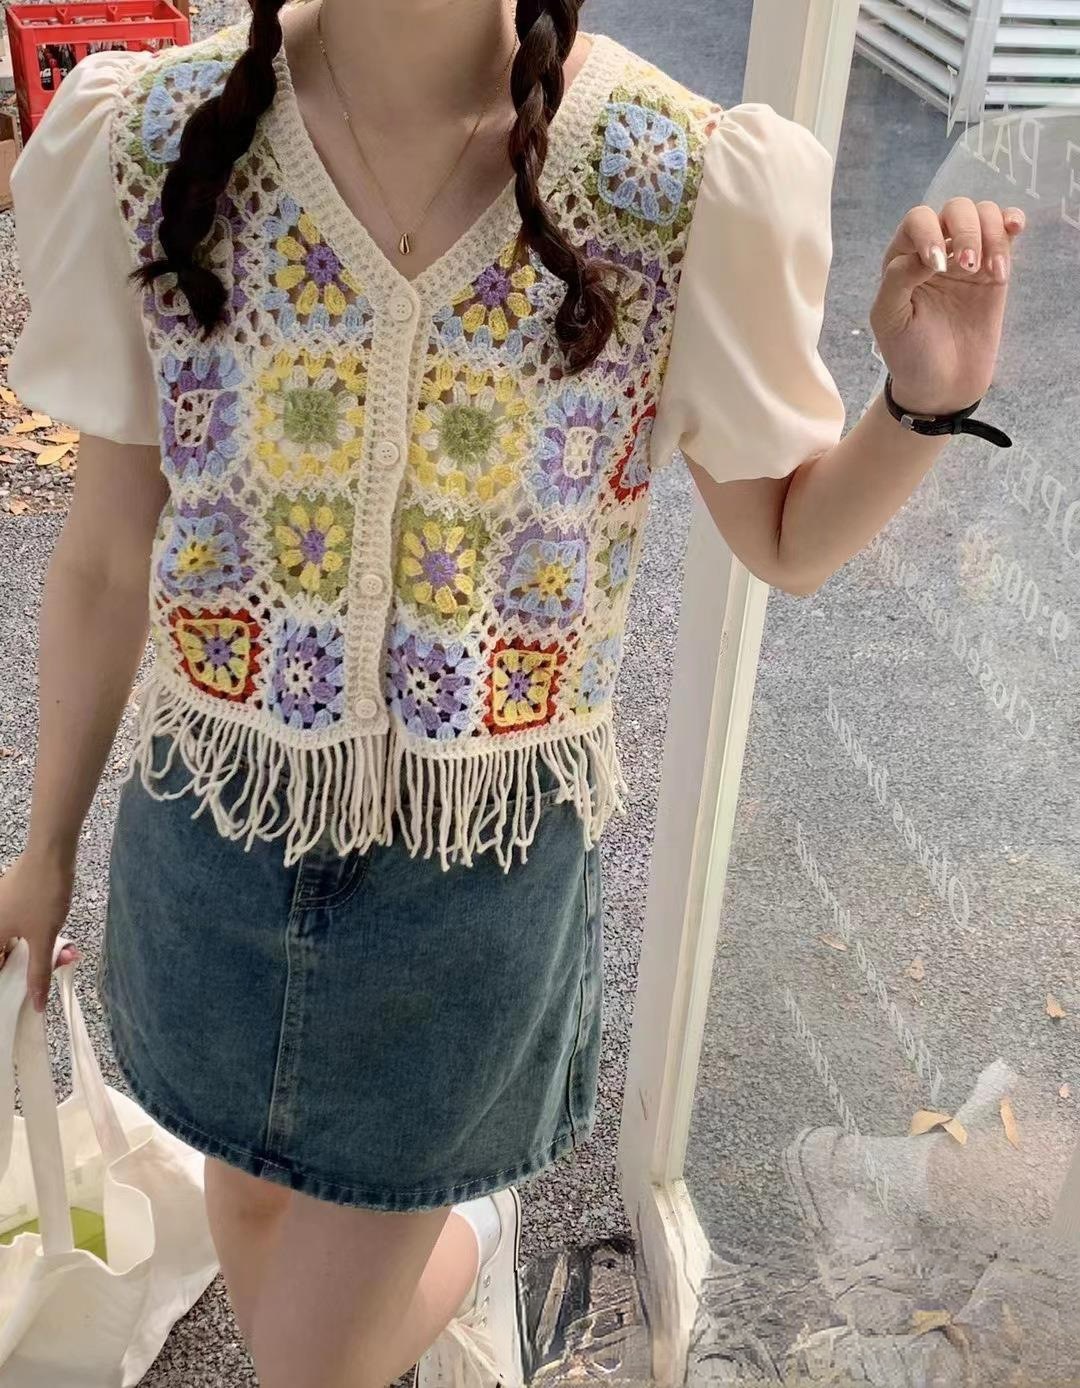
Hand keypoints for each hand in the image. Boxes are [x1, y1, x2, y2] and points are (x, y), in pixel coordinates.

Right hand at [0, 852, 80, 1012]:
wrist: (50, 853)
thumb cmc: (42, 893)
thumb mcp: (43, 938)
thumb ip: (38, 972)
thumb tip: (38, 1004)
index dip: (7, 983)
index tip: (21, 997)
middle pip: (4, 956)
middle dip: (27, 969)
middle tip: (51, 972)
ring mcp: (0, 910)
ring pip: (15, 942)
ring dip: (37, 953)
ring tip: (63, 957)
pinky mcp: (12, 901)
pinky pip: (21, 929)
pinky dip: (38, 938)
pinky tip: (61, 944)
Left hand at [869, 198, 1026, 416]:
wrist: (941, 386)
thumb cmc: (908, 353)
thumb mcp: (889, 319)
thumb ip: (897, 279)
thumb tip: (926, 252)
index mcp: (903, 258)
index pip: (918, 221)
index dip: (929, 233)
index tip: (937, 267)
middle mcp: (936, 250)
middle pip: (956, 211)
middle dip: (965, 231)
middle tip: (968, 267)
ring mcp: (967, 258)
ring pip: (984, 216)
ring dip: (991, 233)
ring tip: (990, 272)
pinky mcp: (994, 272)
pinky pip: (1006, 234)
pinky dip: (1012, 224)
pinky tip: (1015, 230)